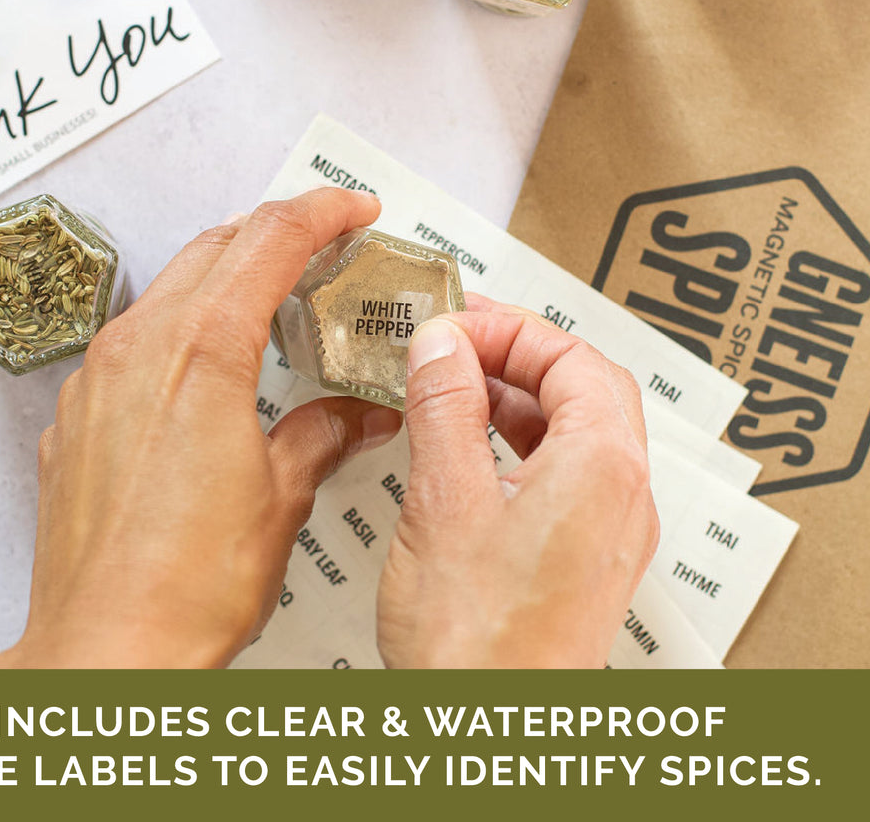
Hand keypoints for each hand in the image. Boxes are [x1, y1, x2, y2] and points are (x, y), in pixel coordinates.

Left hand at [0, 189, 401, 668]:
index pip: (270, 240)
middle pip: (216, 246)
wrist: (105, 649)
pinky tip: (208, 367)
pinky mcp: (78, 413)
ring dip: (225, 275)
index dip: (320, 212)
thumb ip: (324, 434)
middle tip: (323, 246)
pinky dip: (181, 327)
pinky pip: (134, 338)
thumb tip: (358, 415)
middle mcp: (140, 348)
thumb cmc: (188, 585)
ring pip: (170, 286)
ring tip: (272, 300)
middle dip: (275, 232)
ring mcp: (99, 377)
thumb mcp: (282, 496)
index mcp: (203, 352)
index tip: (352, 208)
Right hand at [378, 294, 657, 667]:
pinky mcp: (583, 558)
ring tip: (454, 386)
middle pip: (585, 387)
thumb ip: (444, 408)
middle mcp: (622, 497)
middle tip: (457, 344)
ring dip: (518, 397)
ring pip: (575, 430)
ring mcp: (609, 531)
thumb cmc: (478, 647)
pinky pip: (564, 472)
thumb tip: (440, 346)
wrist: (493, 736)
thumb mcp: (444, 501)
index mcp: (603, 469)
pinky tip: (470, 447)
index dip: (510, 330)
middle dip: (518, 354)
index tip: (452, 326)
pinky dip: (518, 441)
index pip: (573, 358)